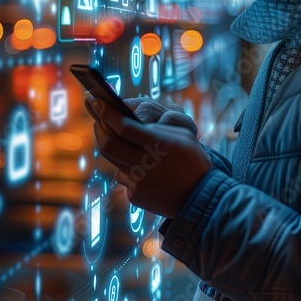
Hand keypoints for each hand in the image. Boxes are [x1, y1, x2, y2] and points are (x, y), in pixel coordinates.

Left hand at [86, 98, 212, 217]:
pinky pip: (124, 178)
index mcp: (160, 144)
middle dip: (99, 129)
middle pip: (108, 145)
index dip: (108, 113)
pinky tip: (140, 168)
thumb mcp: (184, 136)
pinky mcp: (135, 196)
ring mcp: (138, 182)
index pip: (124, 127)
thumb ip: (158, 128)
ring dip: (114, 149)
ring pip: (113, 162)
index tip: (98, 102)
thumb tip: (133, 125)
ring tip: (118, 141)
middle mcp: (145, 164)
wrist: (201, 198)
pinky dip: (128, 170)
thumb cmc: (195, 162)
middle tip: (98, 119)